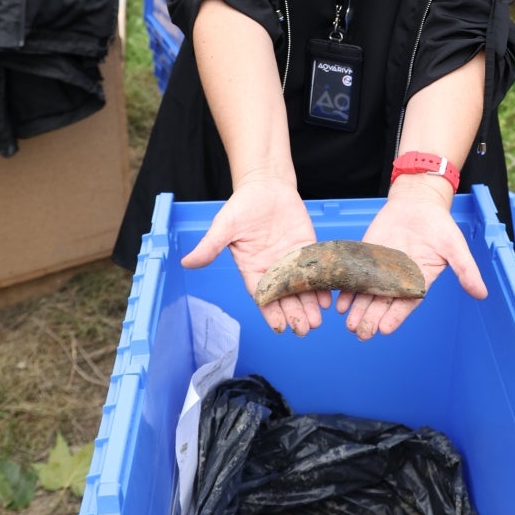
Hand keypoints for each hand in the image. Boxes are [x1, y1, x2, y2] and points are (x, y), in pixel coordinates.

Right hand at [180, 178, 330, 335]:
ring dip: (309, 306)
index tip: (279, 327)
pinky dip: (321, 285)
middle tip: (304, 330)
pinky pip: (315, 271)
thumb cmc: (242, 205)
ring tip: (317, 322)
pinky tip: (328, 298)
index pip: (262, 296)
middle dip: (294, 314)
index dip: (271, 312)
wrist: (266, 185)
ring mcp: (292, 261)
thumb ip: (210, 246)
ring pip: (301, 289)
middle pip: (285, 298)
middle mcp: (273, 269)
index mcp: (252, 268)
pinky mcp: (307, 249)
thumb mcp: (224, 226)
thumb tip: (187, 262)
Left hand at [336, 177, 486, 339]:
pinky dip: (349, 289)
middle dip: (372, 318)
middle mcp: (399, 279)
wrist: (418, 202)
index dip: (395, 316)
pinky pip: (358, 275)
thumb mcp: (456, 247)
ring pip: (368, 293)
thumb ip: (466, 270)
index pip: (406, 304)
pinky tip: (341, 302)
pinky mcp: (368, 256)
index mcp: (420, 280)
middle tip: (361, 333)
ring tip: (350, 324)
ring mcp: (382, 268)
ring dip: (358, 309)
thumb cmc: (440, 225)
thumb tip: (482, 293)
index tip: (384, 329)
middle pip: (384, 303)